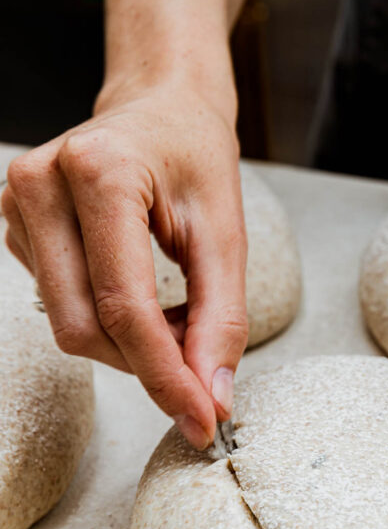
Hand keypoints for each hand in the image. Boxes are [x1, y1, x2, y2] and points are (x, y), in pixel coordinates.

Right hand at [2, 79, 247, 449]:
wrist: (159, 106)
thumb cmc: (194, 158)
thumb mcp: (225, 234)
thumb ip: (221, 320)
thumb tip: (211, 396)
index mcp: (100, 173)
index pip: (124, 307)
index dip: (166, 377)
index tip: (202, 422)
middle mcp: (42, 185)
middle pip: (86, 329)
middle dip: (147, 364)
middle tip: (200, 359)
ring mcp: (18, 207)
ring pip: (72, 326)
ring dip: (131, 344)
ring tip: (177, 312)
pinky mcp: (16, 229)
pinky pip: (63, 307)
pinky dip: (111, 323)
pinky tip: (141, 296)